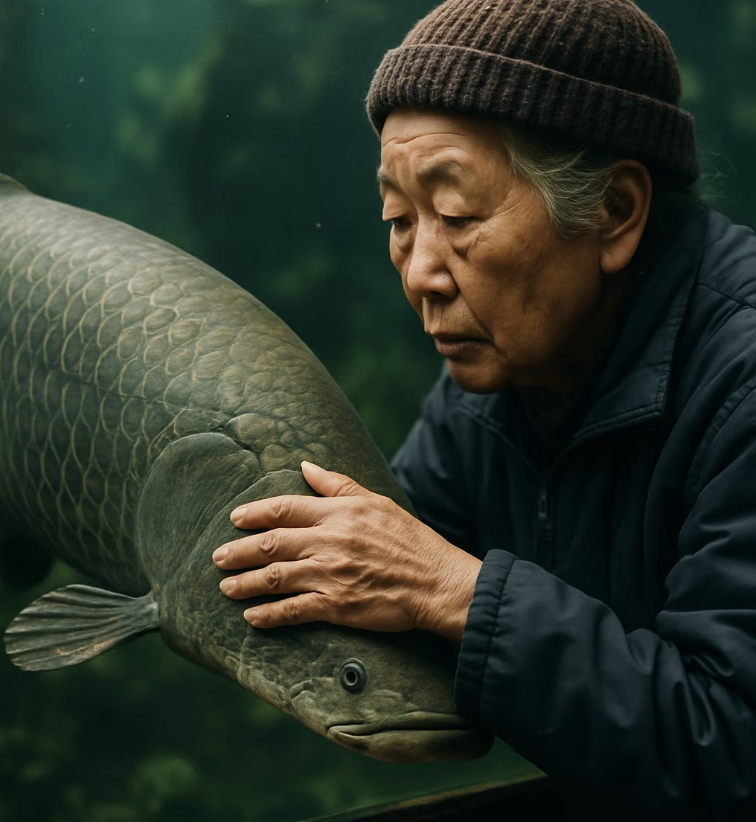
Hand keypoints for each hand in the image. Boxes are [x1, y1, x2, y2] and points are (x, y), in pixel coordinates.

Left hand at [212, 462, 481, 643]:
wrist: (436, 582)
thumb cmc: (410, 540)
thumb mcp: (376, 502)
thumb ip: (337, 485)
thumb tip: (305, 467)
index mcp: (339, 513)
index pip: (285, 509)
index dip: (255, 514)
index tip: (235, 519)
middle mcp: (329, 541)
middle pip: (271, 544)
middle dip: (238, 552)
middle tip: (217, 557)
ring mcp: (330, 574)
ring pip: (275, 577)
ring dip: (245, 583)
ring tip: (226, 588)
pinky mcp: (336, 606)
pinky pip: (293, 610)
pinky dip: (269, 615)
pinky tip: (253, 618)